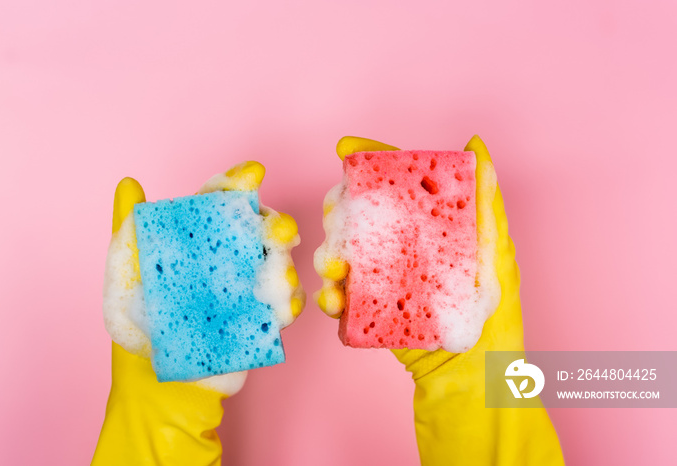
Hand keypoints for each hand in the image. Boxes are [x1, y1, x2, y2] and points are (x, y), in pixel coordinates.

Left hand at [94, 162, 303, 465]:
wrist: (161, 382)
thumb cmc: (140, 328)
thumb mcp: (123, 280)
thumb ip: (127, 235)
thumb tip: (128, 185)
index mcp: (200, 239)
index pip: (220, 201)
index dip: (238, 182)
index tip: (253, 174)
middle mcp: (230, 257)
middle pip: (260, 227)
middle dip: (275, 223)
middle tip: (279, 231)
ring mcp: (250, 286)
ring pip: (280, 261)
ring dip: (286, 264)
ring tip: (277, 277)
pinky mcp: (264, 317)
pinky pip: (288, 304)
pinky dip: (292, 302)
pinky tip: (283, 308)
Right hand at [314, 136, 563, 465]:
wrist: (472, 375)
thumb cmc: (493, 312)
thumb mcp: (495, 252)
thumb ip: (486, 203)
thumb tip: (475, 146)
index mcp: (427, 227)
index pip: (395, 182)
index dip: (369, 160)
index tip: (346, 149)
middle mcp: (400, 247)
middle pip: (357, 214)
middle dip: (338, 211)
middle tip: (336, 217)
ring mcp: (381, 279)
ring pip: (339, 252)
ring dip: (327, 254)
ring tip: (336, 267)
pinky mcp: (368, 310)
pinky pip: (339, 297)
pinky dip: (330, 297)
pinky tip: (335, 300)